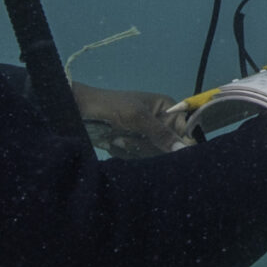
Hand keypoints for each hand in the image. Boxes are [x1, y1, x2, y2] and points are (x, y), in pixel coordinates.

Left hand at [73, 85, 193, 158]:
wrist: (81, 112)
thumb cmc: (111, 107)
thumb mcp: (137, 118)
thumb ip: (162, 134)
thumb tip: (185, 149)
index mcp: (167, 108)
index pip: (185, 129)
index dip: (178, 142)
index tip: (163, 148)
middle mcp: (161, 122)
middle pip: (169, 147)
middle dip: (146, 146)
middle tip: (126, 138)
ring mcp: (148, 135)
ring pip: (154, 155)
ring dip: (133, 149)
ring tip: (117, 138)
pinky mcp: (136, 146)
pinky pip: (141, 159)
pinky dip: (126, 153)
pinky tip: (114, 143)